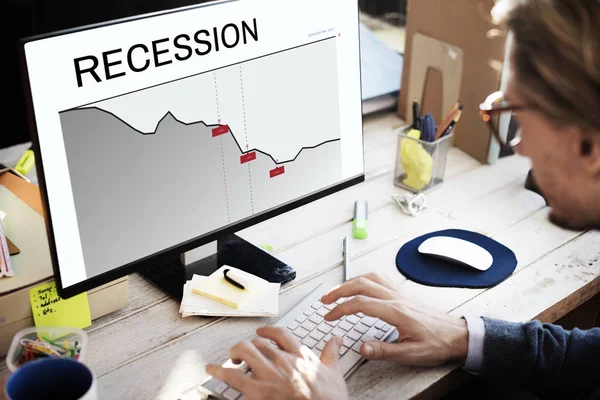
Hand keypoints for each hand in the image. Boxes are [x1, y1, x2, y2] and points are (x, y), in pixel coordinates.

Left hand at [206, 326, 348, 399]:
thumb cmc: (329, 399)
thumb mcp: (334, 373)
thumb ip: (331, 353)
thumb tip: (336, 339)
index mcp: (300, 355)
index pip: (279, 334)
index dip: (267, 330)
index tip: (261, 332)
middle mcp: (283, 360)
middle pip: (258, 342)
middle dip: (249, 346)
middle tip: (244, 353)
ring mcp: (270, 375)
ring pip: (245, 351)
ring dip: (235, 353)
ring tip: (232, 359)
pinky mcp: (259, 391)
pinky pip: (233, 376)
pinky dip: (219, 371)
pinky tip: (212, 370)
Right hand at [320, 273, 467, 366]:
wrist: (458, 335)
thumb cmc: (438, 344)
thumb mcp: (411, 354)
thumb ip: (384, 350)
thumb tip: (361, 347)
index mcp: (396, 311)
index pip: (360, 303)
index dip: (341, 309)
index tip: (329, 316)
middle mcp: (396, 298)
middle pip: (361, 284)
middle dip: (339, 290)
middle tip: (325, 300)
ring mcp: (400, 293)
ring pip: (370, 278)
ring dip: (350, 282)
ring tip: (337, 291)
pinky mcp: (403, 294)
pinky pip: (380, 279)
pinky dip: (365, 278)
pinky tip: (361, 285)